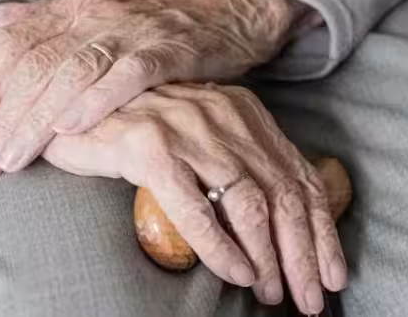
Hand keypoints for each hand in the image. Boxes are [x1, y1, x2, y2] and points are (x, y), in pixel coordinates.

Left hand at [0, 0, 314, 180]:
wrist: (223, 10)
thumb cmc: (155, 24)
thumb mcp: (98, 13)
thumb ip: (48, 20)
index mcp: (75, 6)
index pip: (16, 45)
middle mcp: (98, 13)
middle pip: (37, 65)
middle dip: (6, 118)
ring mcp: (134, 31)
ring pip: (73, 73)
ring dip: (38, 120)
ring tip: (15, 158)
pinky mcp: (169, 50)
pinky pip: (128, 76)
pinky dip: (96, 101)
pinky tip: (71, 128)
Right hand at [41, 83, 345, 314]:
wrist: (74, 109)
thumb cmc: (140, 135)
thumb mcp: (204, 140)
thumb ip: (242, 164)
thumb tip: (283, 218)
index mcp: (245, 113)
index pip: (299, 178)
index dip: (322, 231)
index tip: (333, 274)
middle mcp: (224, 116)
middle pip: (283, 194)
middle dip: (303, 255)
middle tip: (310, 299)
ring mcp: (188, 129)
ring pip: (248, 203)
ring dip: (268, 257)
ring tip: (273, 294)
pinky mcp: (149, 148)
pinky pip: (195, 209)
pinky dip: (222, 247)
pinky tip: (237, 273)